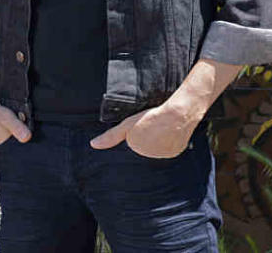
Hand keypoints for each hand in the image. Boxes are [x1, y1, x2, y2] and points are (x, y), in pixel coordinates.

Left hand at [90, 90, 205, 157]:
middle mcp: (149, 156)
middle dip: (148, 136)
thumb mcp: (127, 125)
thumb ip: (111, 136)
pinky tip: (171, 131)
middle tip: (153, 125)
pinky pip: (171, 146)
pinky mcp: (177, 152)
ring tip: (162, 127)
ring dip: (159, 139)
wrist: (178, 115)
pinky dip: (171, 140)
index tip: (142, 125)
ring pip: (158, 146)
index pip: (133, 143)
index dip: (137, 133)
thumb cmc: (152, 117)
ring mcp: (164, 155)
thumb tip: (93, 144)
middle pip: (145, 145)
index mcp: (137, 149)